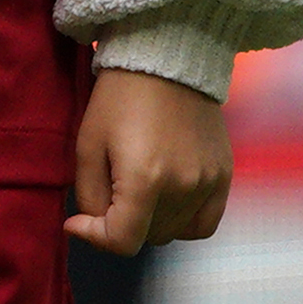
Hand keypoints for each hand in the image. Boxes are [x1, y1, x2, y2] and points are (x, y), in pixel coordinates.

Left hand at [66, 68, 233, 256]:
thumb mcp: (88, 145)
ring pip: (173, 232)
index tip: (78, 221)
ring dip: (150, 222)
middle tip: (110, 191)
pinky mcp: (224, 175)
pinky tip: (167, 202)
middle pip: (147, 237)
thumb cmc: (119, 99)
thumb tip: (92, 227)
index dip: (95, 237)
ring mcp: (208, 183)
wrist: (166, 62)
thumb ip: (89, 197)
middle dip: (121, 224)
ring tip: (139, 189)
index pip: (123, 242)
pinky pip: (204, 224)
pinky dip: (183, 222)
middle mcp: (183, 187)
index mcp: (145, 180)